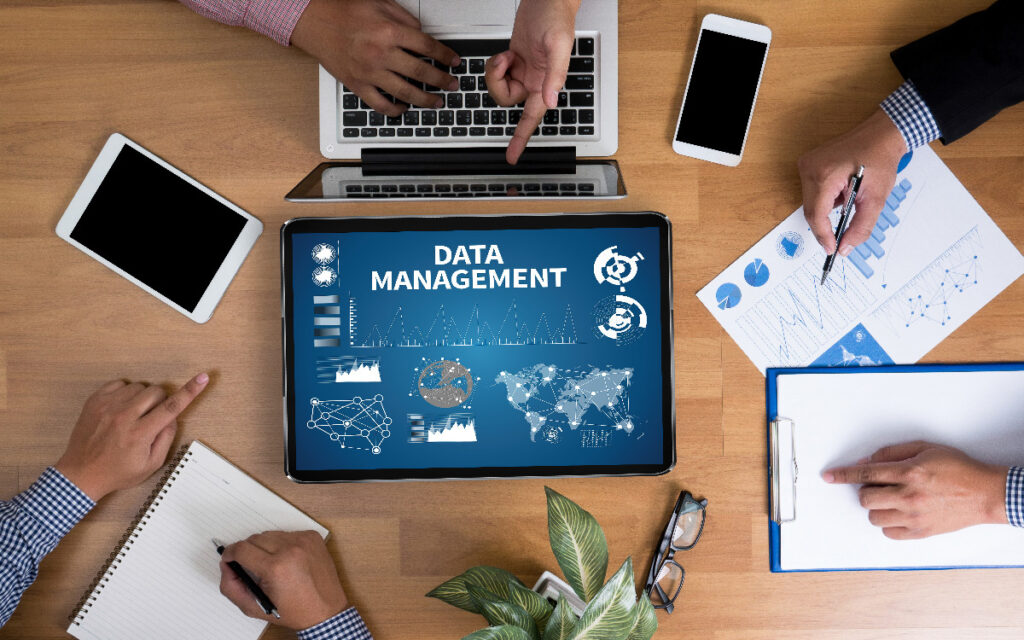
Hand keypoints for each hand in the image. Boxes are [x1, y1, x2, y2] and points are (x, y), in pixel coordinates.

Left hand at [55, 373, 208, 500]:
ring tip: (134, 415)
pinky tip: (122, 408)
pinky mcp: (95, 401)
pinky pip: (120, 384)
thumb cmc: (118, 472)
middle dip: (161, 401)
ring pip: (139, 386)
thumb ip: (166, 438)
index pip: (172, 407)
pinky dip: (126, 393)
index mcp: (140, 434)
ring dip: (143, 398)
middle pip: (156, 392)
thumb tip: (172, 417)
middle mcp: (123, 417)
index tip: (203, 378)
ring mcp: (107, 406)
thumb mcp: (151, 464)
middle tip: (153, 417)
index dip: (190, 391)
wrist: (81, 474)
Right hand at [219, 531, 348, 629]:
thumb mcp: (255, 608)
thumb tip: (226, 566)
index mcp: (276, 567)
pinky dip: (282, 544)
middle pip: (254, 539)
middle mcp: (291, 550)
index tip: (229, 558)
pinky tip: (287, 560)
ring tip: (272, 566)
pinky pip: (287, 534)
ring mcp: (304, 541)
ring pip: (270, 534)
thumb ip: (232, 587)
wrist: (325, 610)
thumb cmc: (294, 611)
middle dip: (247, 552)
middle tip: (252, 568)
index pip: (241, 549)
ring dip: (265, 547)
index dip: (230, 554)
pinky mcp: (312, 537)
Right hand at [291, 0, 458, 116]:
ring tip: (437, 102)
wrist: (315, 22)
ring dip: (425, 99)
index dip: (445, 55)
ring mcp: (369, 72)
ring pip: (405, 92)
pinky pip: (380, 104)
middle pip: (420, 72)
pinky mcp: (357, 84)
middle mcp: (381, 53)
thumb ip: (404, 19)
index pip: (427, 46)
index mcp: (389, 31)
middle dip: (441, 80)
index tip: (454, 61)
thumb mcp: (379, 3)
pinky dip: (394, 110)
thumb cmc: (344, 11)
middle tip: (452, 84)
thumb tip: (423, 35)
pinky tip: (404, 109)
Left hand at [485, 0, 580, 163]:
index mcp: (546, 84)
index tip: (512, 156)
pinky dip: (495, 63)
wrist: (548, 0)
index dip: (521, 138)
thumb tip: (550, 100)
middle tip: (504, 63)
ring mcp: (522, 72)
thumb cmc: (557, 17)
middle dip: (497, 84)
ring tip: (506, 55)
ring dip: (495, 72)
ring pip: (499, 87)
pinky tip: (506, 52)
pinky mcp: (513, 61)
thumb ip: (555, 75)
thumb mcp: (558, 45)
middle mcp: (534, 82)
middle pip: (506, 101)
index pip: (532, 119)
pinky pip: (496, 73)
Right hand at [797, 107, 907, 255]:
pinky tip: (842, 194)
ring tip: (848, 205)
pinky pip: (811, 192)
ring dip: (826, 212)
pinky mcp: (808, 163)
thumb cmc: (880, 159)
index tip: (832, 249)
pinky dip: (825, 200)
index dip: (823, 236)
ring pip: (809, 203)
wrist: (881, 134)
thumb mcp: (876, 198)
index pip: (816, 215)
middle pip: (810, 211)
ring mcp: (806, 164)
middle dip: (824, 226)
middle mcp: (809, 168)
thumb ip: (860, 227)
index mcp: (825, 175)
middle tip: (838, 239)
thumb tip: (845, 248)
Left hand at [823, 441, 1008, 539]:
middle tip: (880, 485)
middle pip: (866, 498)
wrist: (985, 493)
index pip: (866, 473)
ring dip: (877, 507)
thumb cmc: (958, 469)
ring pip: (874, 517)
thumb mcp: (925, 449)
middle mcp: (909, 496)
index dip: (843, 474)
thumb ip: (893, 453)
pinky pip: (889, 533)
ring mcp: (915, 516)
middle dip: (866, 490)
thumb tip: (867, 461)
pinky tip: (899, 513)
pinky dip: (889, 523)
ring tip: (893, 499)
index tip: (828, 476)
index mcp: (909, 472)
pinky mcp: (921, 532)